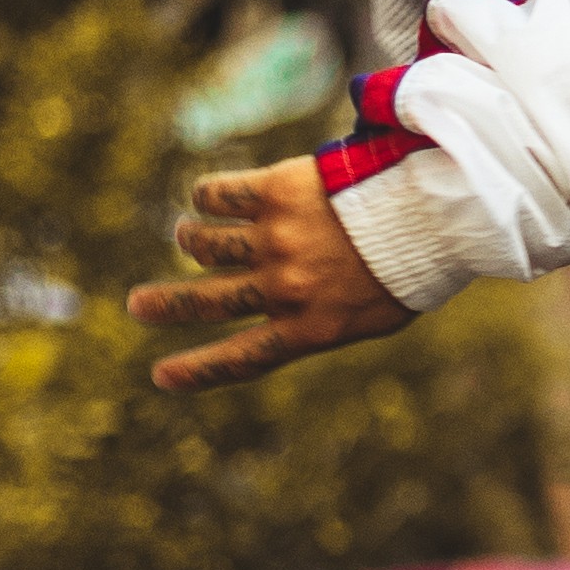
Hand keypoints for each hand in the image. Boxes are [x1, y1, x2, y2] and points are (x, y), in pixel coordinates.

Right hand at [129, 159, 414, 396]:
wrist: (431, 211)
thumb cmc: (406, 265)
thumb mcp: (369, 317)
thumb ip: (318, 324)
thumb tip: (281, 330)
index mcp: (309, 328)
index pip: (240, 359)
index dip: (197, 370)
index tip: (162, 377)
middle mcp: (284, 288)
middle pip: (206, 302)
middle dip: (165, 306)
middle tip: (138, 306)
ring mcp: (275, 239)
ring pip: (203, 244)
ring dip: (191, 240)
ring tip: (189, 236)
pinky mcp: (274, 192)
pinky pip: (216, 196)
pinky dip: (205, 198)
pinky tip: (207, 200)